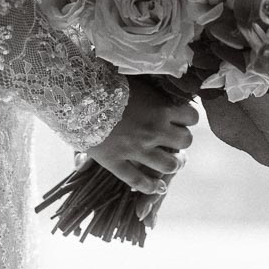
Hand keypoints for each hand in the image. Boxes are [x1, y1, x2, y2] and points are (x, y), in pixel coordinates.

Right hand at [85, 76, 198, 198]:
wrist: (76, 95)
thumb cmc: (105, 82)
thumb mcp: (132, 83)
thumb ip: (149, 93)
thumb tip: (159, 98)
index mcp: (160, 108)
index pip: (191, 117)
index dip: (188, 118)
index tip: (181, 118)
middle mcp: (154, 130)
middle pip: (185, 142)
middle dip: (182, 140)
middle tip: (174, 139)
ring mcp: (137, 149)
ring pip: (169, 165)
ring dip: (173, 164)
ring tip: (170, 162)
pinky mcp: (118, 162)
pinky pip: (140, 180)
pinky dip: (151, 187)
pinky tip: (156, 186)